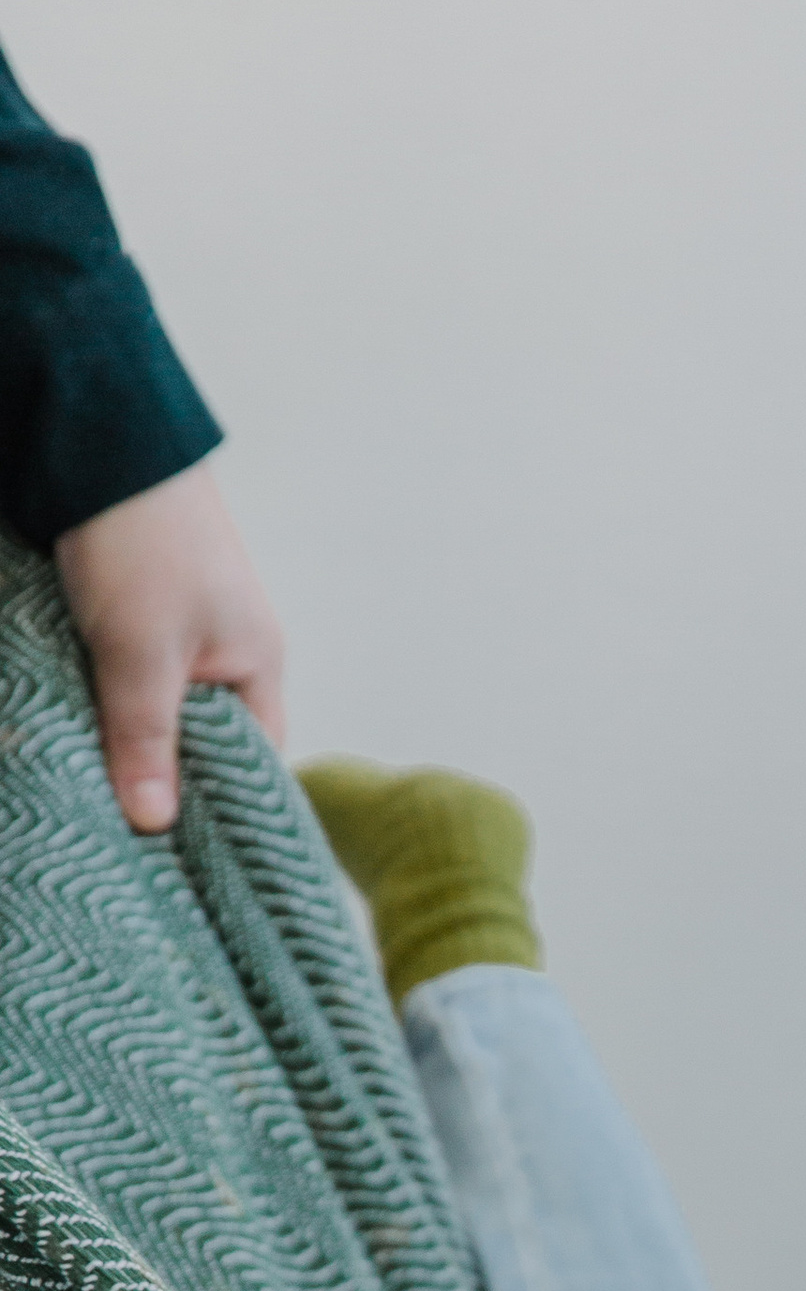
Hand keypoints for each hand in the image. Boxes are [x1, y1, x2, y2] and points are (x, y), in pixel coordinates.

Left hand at [53, 461, 285, 832]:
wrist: (96, 438)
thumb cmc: (141, 542)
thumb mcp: (141, 653)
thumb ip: (146, 739)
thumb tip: (153, 825)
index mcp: (255, 665)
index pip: (254, 765)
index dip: (219, 809)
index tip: (172, 851)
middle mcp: (225, 653)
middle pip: (199, 742)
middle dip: (158, 777)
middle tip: (117, 830)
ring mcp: (177, 630)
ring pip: (152, 710)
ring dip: (117, 737)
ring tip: (84, 786)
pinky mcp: (130, 611)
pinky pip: (118, 676)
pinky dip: (94, 699)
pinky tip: (64, 724)